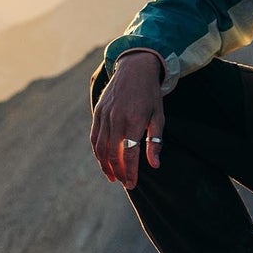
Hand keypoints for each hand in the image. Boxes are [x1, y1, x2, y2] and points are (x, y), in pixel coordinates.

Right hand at [90, 52, 165, 189]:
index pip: (130, 154)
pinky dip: (96, 151)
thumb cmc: (150, 94)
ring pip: (100, 147)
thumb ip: (155, 142)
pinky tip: (102, 159)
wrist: (135, 68)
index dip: (130, 172)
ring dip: (104, 164)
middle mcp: (117, 119)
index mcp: (134, 121)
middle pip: (112, 153)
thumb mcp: (159, 116)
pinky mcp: (98, 111)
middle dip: (117, 171)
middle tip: (122, 182)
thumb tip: (154, 165)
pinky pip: (94, 136)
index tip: (131, 184)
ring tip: (111, 176)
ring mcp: (105, 115)